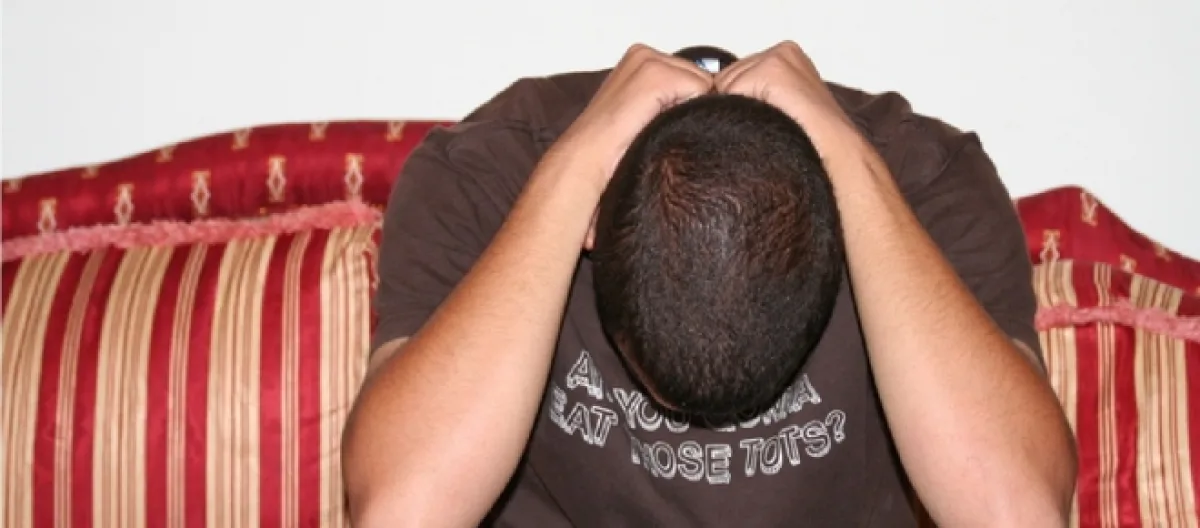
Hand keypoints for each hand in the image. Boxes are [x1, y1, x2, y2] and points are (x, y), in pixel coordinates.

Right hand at [554, 44, 714, 180]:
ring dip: (686, 109)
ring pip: (703, 84)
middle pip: (701, 78)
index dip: (684, 103)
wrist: (588, 157)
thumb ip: (669, 98)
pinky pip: (700, 90)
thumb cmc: (613, 145)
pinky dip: (685, 112)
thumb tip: (708, 101)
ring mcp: (649, 61)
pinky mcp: (656, 74)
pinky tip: (658, 123)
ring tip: (655, 125)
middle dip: (687, 104)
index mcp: (640, 59)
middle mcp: (644, 53)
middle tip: (655, 125)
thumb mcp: (644, 111)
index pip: (691, 75)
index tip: (656, 121)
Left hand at [714, 41, 861, 157]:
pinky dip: (742, 113)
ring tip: (769, 126)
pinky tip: (768, 124)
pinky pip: (731, 93)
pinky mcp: (774, 70)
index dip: (735, 106)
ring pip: (724, 86)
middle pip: (724, 79)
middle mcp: (782, 51)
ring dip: (738, 111)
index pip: (731, 77)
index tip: (761, 122)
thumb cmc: (807, 143)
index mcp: (784, 57)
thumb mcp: (775, 109)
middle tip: (767, 126)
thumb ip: (749, 96)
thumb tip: (710, 101)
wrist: (836, 156)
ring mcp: (779, 58)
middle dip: (734, 106)